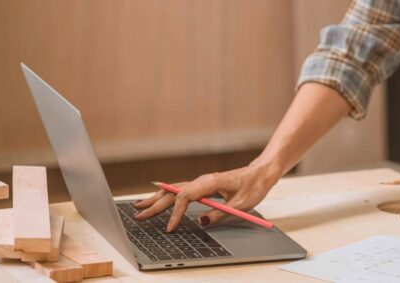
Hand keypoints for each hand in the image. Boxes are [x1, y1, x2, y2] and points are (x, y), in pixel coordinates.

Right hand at [131, 164, 276, 231]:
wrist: (261, 172)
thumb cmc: (254, 186)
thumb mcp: (242, 204)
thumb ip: (221, 213)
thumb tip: (202, 222)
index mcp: (211, 182)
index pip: (185, 197)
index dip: (175, 213)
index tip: (170, 228)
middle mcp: (203, 181)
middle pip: (174, 192)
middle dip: (155, 205)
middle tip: (138, 216)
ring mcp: (202, 182)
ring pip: (174, 190)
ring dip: (156, 199)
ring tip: (139, 206)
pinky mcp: (203, 186)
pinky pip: (181, 190)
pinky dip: (166, 196)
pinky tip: (156, 198)